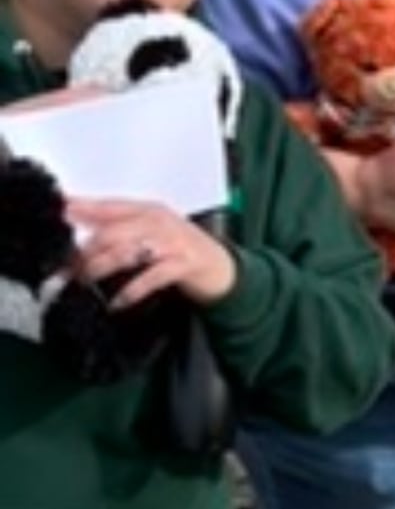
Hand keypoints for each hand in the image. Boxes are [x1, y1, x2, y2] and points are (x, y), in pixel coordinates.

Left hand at [68, 199, 237, 308]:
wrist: (220, 266)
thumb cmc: (181, 248)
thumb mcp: (151, 232)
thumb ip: (120, 228)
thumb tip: (81, 228)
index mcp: (148, 210)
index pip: (109, 207)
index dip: (82, 210)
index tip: (60, 214)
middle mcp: (159, 222)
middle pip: (112, 232)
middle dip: (85, 251)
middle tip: (67, 267)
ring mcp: (172, 243)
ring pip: (127, 252)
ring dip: (102, 269)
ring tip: (87, 281)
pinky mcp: (183, 265)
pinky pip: (151, 277)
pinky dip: (131, 291)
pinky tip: (118, 302)